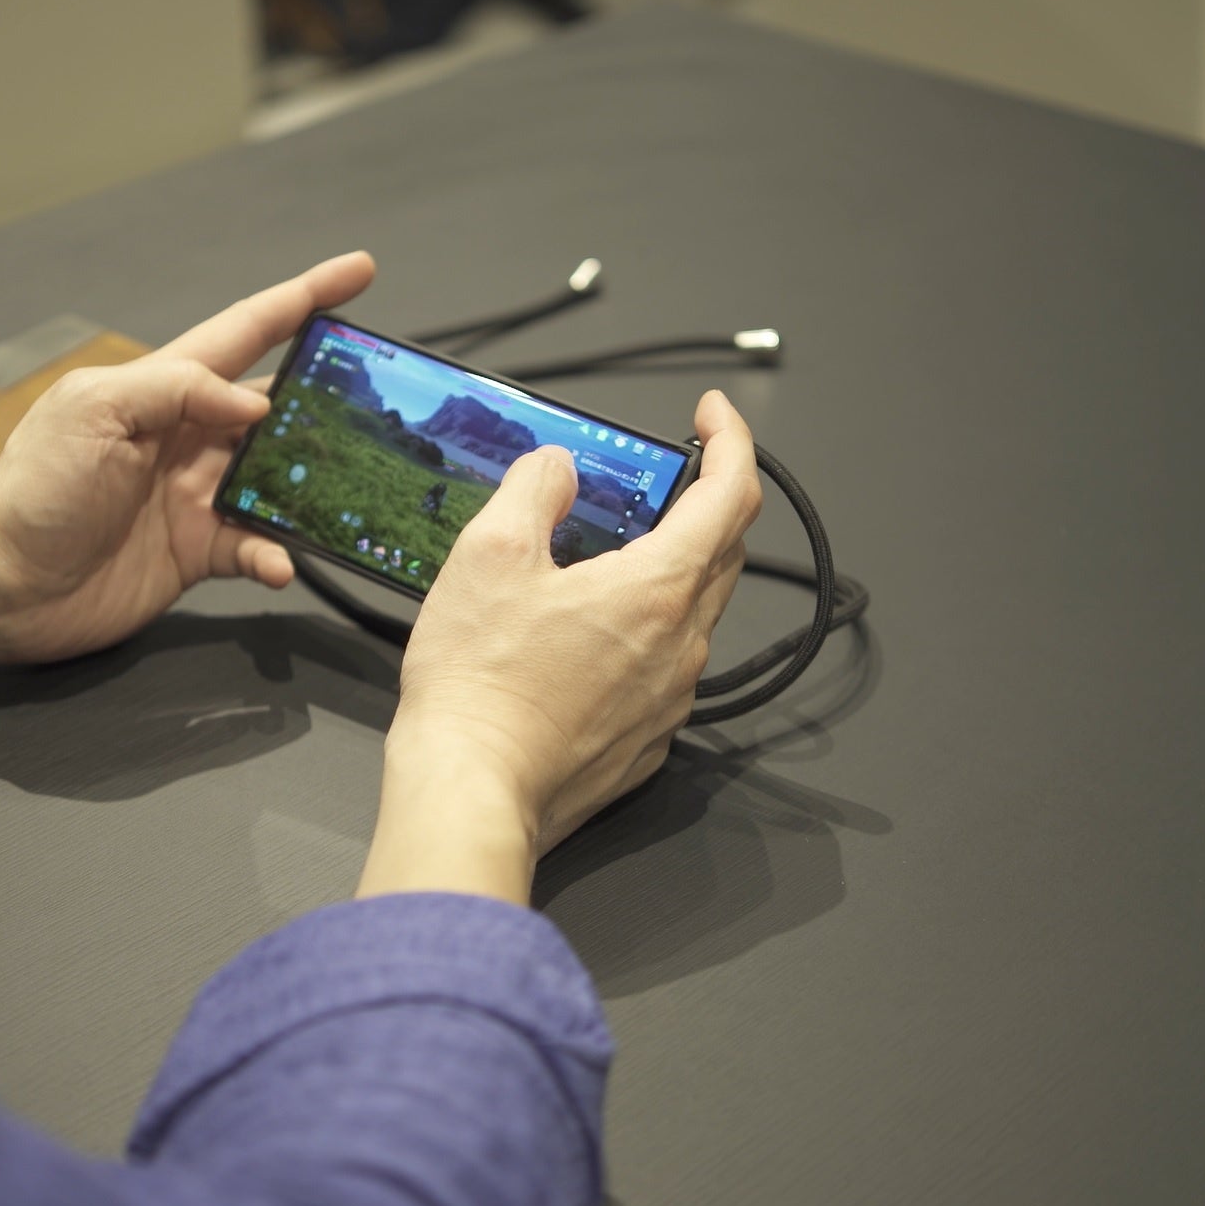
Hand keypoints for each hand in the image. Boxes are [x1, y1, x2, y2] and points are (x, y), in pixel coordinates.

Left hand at [0, 252, 375, 664]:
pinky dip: (276, 554)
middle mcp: (189, 436)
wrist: (2, 582)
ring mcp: (197, 495)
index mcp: (165, 387)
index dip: (304, 298)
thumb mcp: (97, 410)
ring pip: (281, 478)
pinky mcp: (198, 551)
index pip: (247, 330)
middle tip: (384, 399)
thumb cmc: (35, 487)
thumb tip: (259, 401)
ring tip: (350, 487)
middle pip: (280, 405)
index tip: (360, 270)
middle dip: (331, 397)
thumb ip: (178, 389)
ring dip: (315, 484)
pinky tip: (279, 562)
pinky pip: (257, 546)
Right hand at [358, 390, 763, 904]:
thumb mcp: (489, 554)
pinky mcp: (645, 740)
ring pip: (693, 613)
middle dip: (702, 503)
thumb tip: (556, 468)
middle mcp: (681, 646)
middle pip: (722, 553)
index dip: (732, 441)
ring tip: (604, 558)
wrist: (472, 790)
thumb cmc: (479, 686)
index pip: (733, 495)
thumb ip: (533, 490)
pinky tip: (585, 634)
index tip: (713, 415)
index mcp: (658, 590)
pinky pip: (663, 668)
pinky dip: (642, 632)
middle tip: (657, 480)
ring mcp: (669, 699)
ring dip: (668, 571)